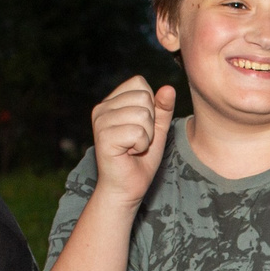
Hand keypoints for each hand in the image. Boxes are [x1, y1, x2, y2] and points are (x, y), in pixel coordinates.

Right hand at [92, 76, 175, 203]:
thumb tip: (168, 88)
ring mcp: (100, 121)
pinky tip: (129, 153)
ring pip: (143, 115)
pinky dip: (141, 146)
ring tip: (133, 147)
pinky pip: (138, 132)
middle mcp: (102, 108)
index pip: (140, 83)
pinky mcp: (103, 136)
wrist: (127, 188)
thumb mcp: (157, 129)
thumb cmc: (141, 159)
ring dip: (146, 136)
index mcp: (111, 102)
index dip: (150, 106)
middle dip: (150, 122)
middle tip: (137, 140)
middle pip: (143, 97)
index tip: (141, 127)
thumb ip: (162, 108)